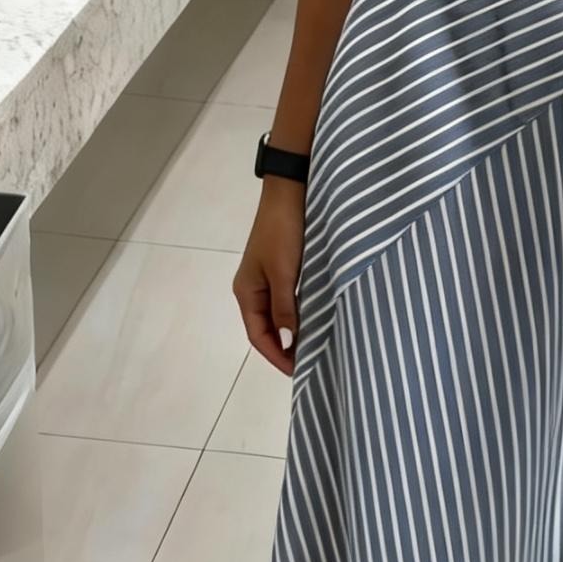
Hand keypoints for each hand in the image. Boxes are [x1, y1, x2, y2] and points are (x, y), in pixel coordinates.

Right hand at [233, 178, 304, 376]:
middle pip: (266, 327)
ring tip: (315, 346)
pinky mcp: (284, 266)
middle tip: (310, 363)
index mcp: (246, 291)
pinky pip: (289, 298)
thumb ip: (285, 309)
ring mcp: (269, 277)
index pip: (257, 335)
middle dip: (284, 348)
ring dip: (293, 331)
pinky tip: (316, 318)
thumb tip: (288, 344)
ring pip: (279, 314)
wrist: (290, 190)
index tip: (298, 371)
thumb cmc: (283, 232)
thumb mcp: (283, 272)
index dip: (276, 355)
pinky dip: (299, 312)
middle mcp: (254, 287)